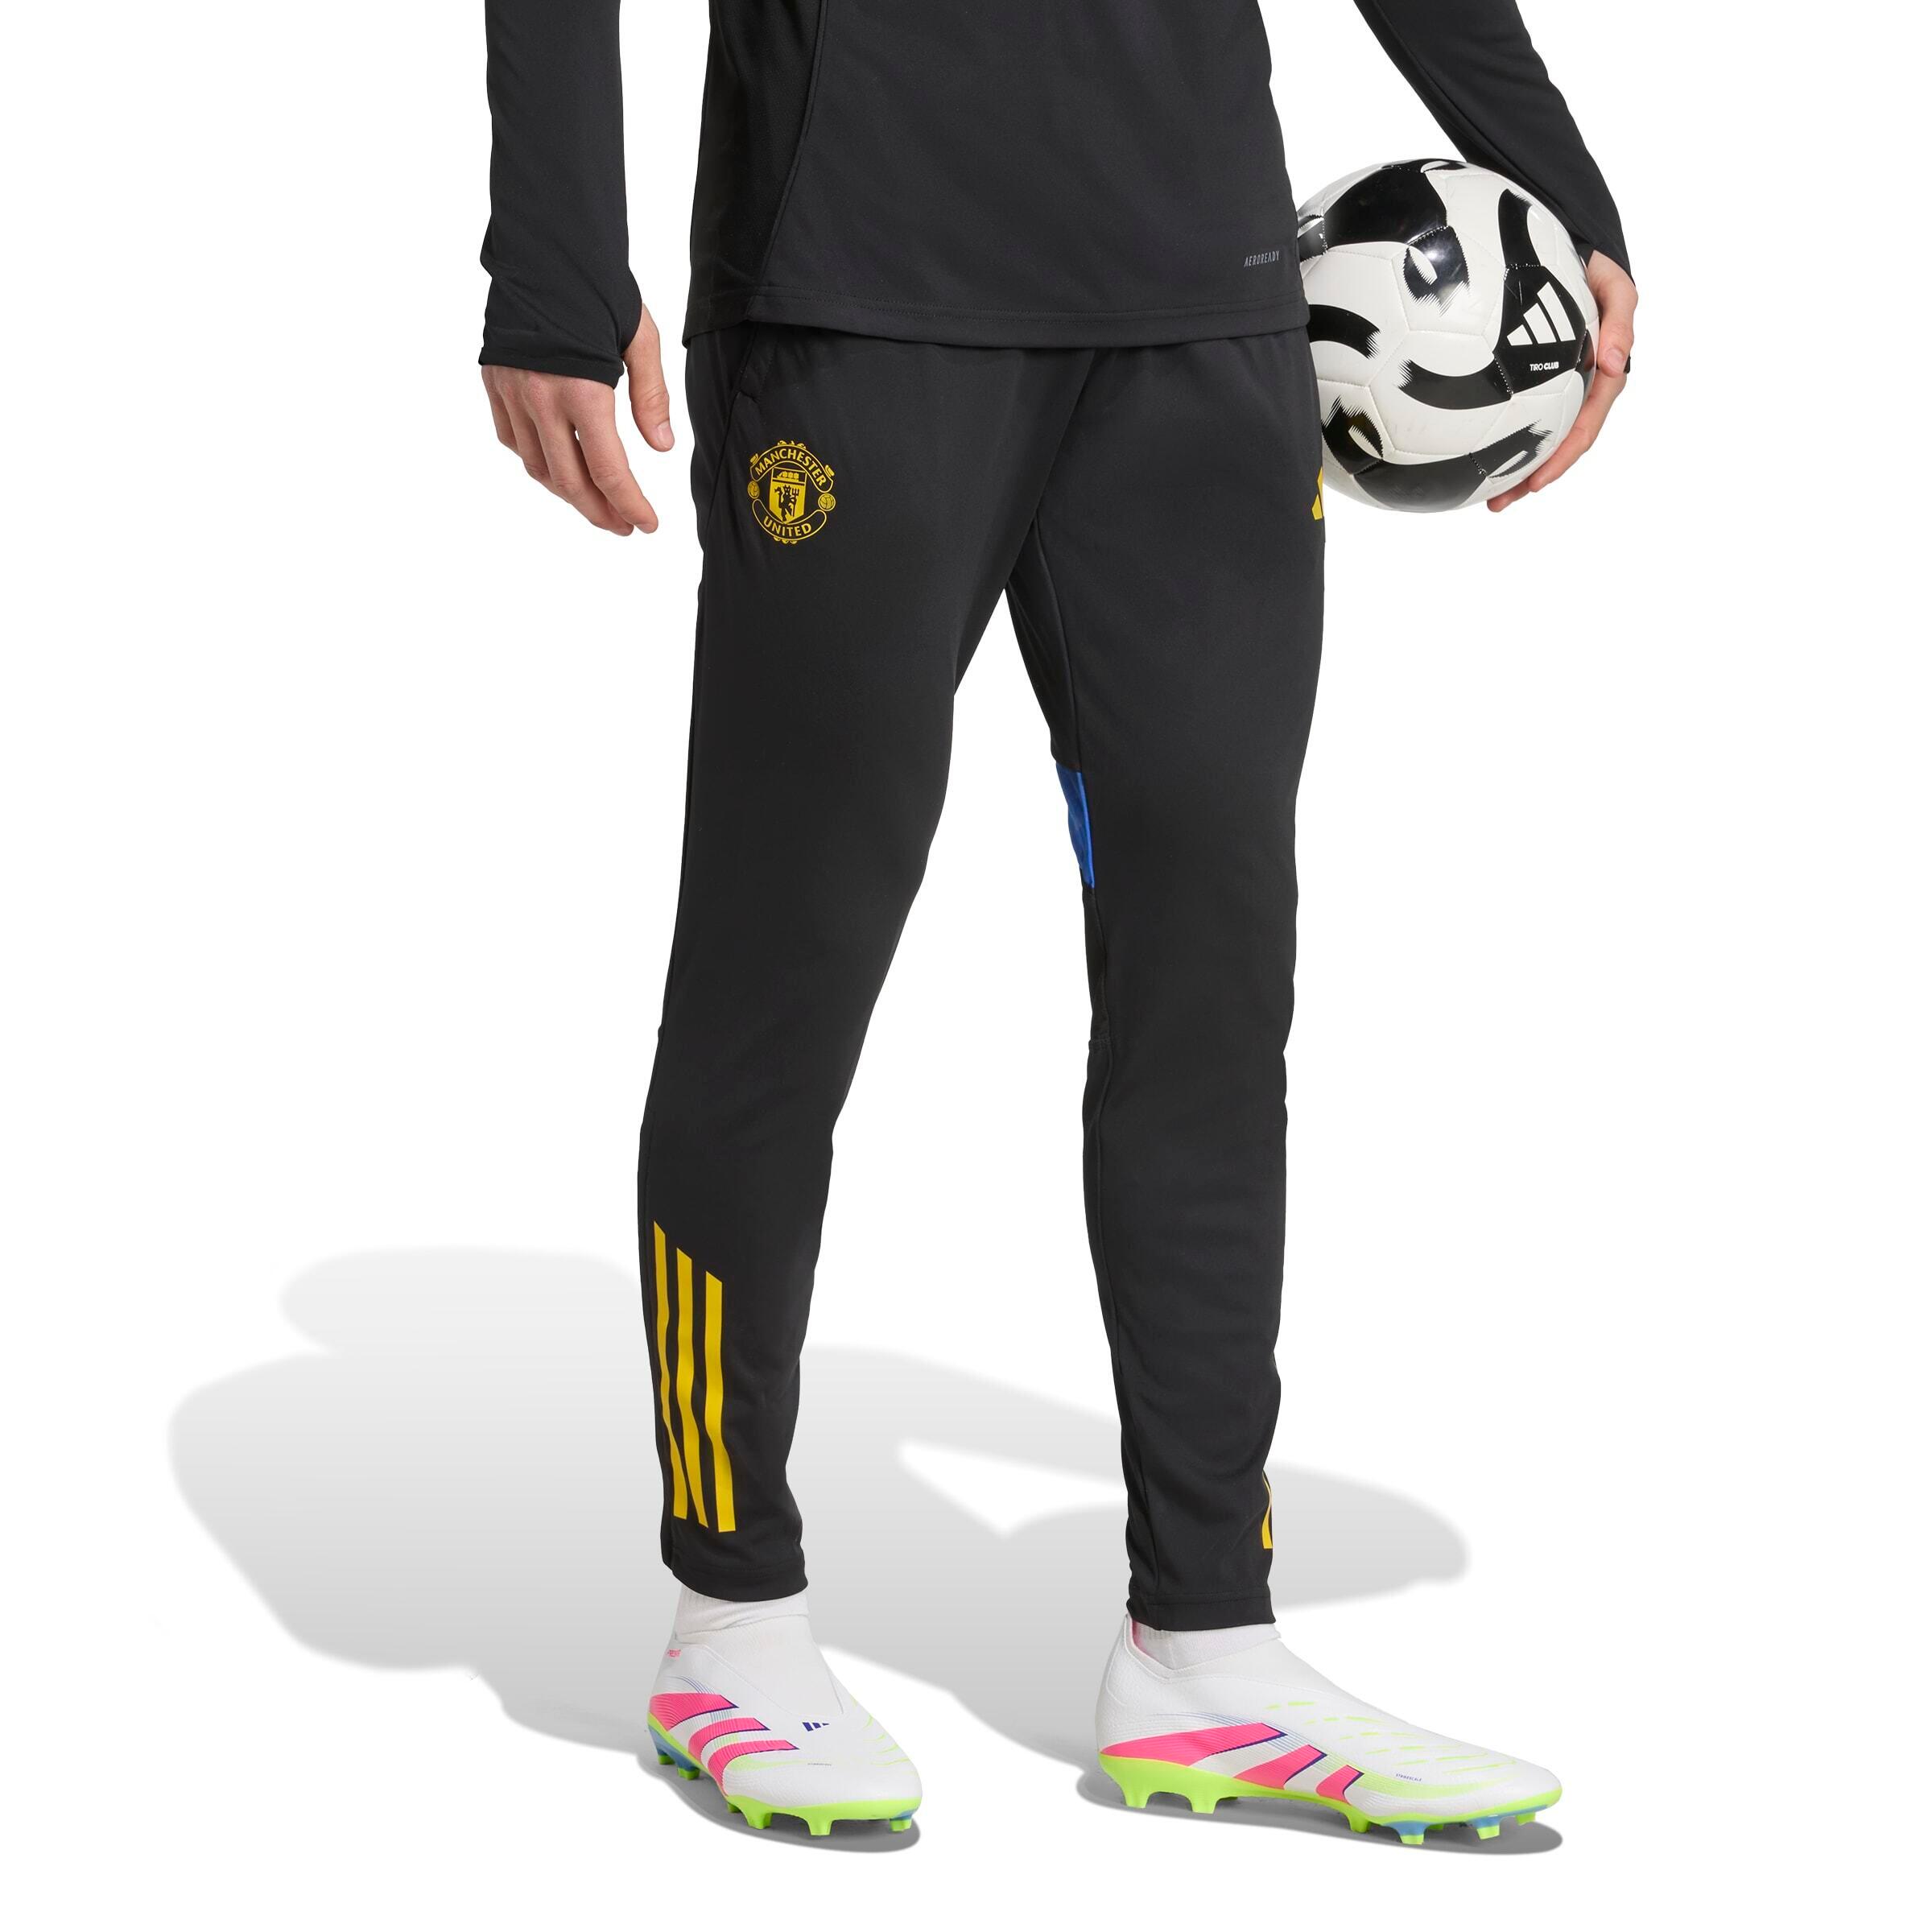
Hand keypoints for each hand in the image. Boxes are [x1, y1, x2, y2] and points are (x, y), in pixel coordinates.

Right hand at [483, 304, 675, 535]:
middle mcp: (540, 398)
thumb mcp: (640, 338)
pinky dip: (537, 461)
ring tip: (596, 502)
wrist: (543, 245)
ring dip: (568, 493)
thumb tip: (660, 447)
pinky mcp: (493, 382)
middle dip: (599, 511)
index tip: (647, 524)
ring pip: (537, 467)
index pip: (607, 470)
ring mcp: (511, 392)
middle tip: (623, 526)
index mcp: (581, 389)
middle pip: (569, 481)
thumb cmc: (598, 286)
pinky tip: (559, 465)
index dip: (629, 505)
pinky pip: (512, 440)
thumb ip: (651, 397)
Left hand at [1488, 252, 1635, 511]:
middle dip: (1532, 476)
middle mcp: (1577, 387)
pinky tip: (1465, 453)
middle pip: (1557, 443)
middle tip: (1500, 503)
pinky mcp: (1528, 381)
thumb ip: (1620, 317)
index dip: (1564, 455)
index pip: (1585, 424)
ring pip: (1537, 434)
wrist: (1561, 248)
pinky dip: (1493, 434)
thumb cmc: (1590, 266)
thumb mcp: (1614, 283)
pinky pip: (1511, 412)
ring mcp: (1555, 386)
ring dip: (1513, 468)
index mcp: (1599, 375)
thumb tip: (1614, 361)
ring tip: (1484, 498)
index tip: (1538, 482)